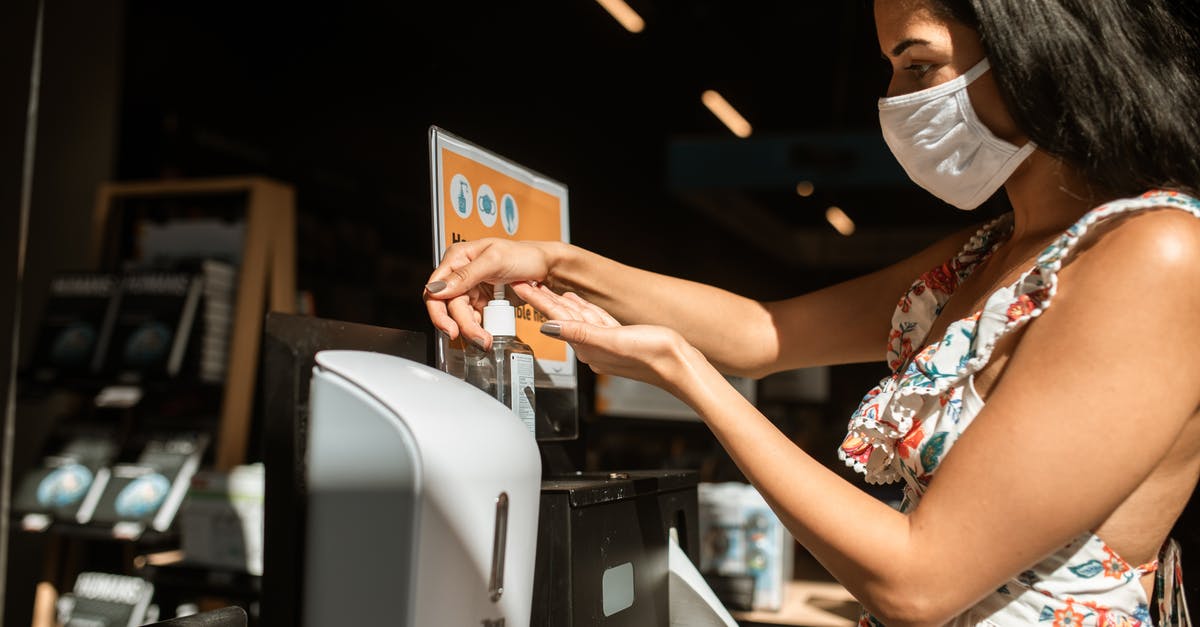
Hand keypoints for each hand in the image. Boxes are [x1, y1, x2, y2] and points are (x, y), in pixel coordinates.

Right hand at [424, 238, 556, 346]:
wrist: (546, 267)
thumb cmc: (524, 255)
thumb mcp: (495, 260)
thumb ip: (466, 275)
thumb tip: (438, 289)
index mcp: (457, 258)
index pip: (435, 288)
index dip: (439, 311)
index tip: (451, 328)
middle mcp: (460, 274)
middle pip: (448, 307)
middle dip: (462, 325)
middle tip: (477, 339)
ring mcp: (471, 289)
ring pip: (461, 316)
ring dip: (472, 330)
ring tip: (486, 340)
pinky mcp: (482, 301)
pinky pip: (473, 319)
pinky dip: (479, 328)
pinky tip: (488, 332)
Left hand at [520, 284, 704, 396]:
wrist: (680, 365)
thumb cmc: (652, 355)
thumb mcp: (612, 340)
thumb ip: (579, 333)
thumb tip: (548, 327)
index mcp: (588, 346)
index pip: (556, 319)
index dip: (537, 301)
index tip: (520, 287)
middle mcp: (593, 346)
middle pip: (562, 317)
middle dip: (543, 300)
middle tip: (524, 283)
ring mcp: (605, 343)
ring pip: (577, 317)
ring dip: (560, 302)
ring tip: (544, 289)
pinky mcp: (618, 338)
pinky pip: (593, 320)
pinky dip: (582, 309)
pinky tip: (575, 302)